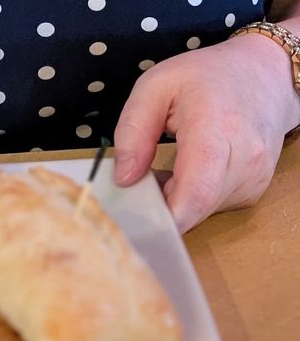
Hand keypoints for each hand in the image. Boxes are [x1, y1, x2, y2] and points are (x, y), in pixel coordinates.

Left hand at [114, 32, 299, 231]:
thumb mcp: (154, 86)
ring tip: (166, 169)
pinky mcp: (252, 190)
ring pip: (199, 212)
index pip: (197, 193)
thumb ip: (132, 131)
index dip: (165, 217)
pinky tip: (186, 173)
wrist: (265, 73)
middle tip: (138, 185)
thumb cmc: (207, 76)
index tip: (134, 219)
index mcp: (219, 128)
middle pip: (194, 210)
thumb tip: (123, 179)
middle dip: (159, 208)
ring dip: (173, 201)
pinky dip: (189, 199)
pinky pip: (210, 208)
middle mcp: (245, 158)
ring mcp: (254, 178)